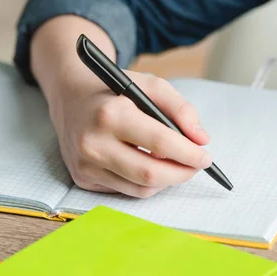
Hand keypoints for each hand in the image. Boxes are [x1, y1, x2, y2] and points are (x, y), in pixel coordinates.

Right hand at [51, 71, 211, 197]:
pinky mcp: (82, 179)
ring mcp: (85, 165)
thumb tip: (201, 139)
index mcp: (110, 114)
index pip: (160, 143)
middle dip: (182, 173)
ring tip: (177, 165)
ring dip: (167, 181)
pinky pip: (126, 190)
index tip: (206, 157)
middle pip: (150, 174)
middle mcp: (93, 143)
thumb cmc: (115, 91)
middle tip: (196, 165)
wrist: (71, 98)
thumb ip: (181, 108)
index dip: (189, 154)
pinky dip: (146, 183)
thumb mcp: (150, 85)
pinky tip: (152, 166)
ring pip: (140, 188)